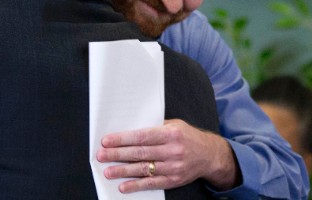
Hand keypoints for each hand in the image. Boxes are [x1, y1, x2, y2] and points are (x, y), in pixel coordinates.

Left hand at [95, 119, 239, 192]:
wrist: (209, 155)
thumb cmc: (187, 137)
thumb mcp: (174, 125)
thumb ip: (154, 128)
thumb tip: (129, 132)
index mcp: (170, 134)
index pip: (142, 137)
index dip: (123, 139)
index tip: (106, 141)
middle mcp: (172, 151)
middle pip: (140, 153)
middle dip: (118, 154)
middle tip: (101, 155)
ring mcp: (173, 167)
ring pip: (143, 169)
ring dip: (123, 171)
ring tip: (108, 171)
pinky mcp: (173, 181)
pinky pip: (151, 184)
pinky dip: (136, 186)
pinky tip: (123, 186)